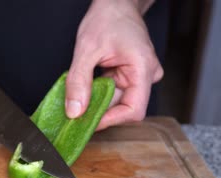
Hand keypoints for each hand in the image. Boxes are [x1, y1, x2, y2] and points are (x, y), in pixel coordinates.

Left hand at [66, 0, 162, 129]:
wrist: (116, 4)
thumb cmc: (107, 18)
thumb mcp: (86, 49)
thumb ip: (78, 82)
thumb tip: (75, 111)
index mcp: (143, 68)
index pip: (133, 110)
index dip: (111, 120)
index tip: (88, 122)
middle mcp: (146, 75)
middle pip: (123, 107)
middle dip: (99, 111)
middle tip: (76, 113)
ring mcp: (140, 76)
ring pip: (117, 101)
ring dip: (97, 102)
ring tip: (78, 98)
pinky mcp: (131, 75)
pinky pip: (114, 92)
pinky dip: (98, 93)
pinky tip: (86, 90)